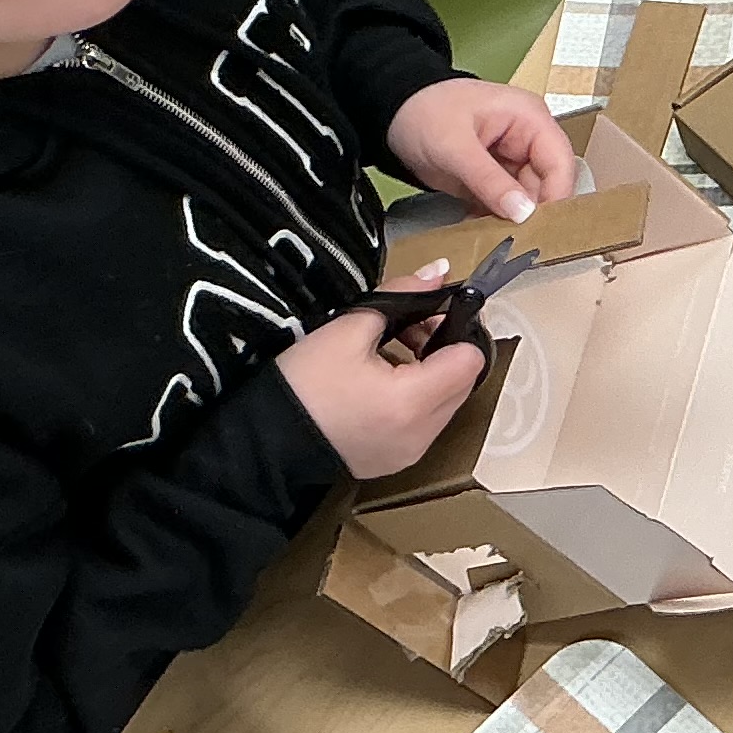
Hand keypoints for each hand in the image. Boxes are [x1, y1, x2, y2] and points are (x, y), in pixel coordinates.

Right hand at [278, 306, 484, 478]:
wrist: (262, 445)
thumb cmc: (303, 384)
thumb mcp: (347, 330)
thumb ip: (401, 297)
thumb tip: (440, 270)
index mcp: (413, 402)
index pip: (470, 359)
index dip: (458, 328)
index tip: (432, 311)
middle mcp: (423, 434)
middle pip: (463, 381)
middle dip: (445, 348)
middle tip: (410, 326)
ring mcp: (412, 452)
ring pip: (447, 402)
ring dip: (433, 373)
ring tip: (394, 350)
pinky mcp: (397, 461)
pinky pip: (426, 422)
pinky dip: (418, 398)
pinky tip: (384, 381)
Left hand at [386, 76, 577, 222]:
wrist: (392, 113)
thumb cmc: (424, 111)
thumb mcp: (455, 146)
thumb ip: (489, 180)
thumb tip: (524, 213)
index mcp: (530, 119)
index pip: (559, 162)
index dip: (556, 196)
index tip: (542, 229)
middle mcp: (527, 140)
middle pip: (546, 185)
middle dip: (530, 214)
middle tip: (514, 241)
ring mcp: (511, 160)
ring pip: (525, 200)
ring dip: (510, 221)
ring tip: (492, 240)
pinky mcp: (494, 178)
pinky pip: (504, 205)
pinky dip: (493, 220)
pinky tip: (479, 232)